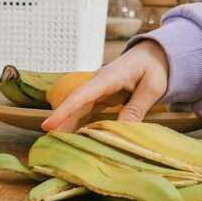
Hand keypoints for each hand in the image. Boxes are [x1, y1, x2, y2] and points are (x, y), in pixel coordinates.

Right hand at [40, 40, 169, 133]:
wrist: (154, 55)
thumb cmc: (154, 68)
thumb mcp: (152, 88)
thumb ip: (137, 107)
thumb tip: (123, 130)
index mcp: (109, 77)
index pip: (82, 95)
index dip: (65, 111)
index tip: (48, 125)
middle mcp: (99, 83)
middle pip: (75, 104)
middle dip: (60, 123)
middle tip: (47, 143)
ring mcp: (98, 90)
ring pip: (78, 110)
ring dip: (67, 125)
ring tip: (54, 145)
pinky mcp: (101, 97)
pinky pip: (87, 112)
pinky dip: (79, 125)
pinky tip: (72, 139)